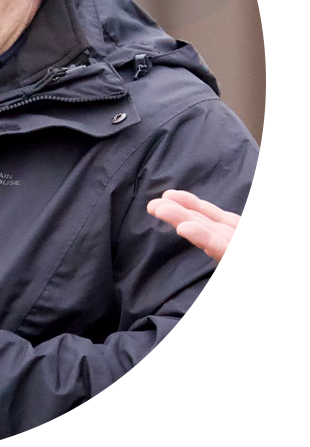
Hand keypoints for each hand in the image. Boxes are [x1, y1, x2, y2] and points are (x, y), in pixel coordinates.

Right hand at [147, 174, 267, 293]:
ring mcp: (255, 264)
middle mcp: (249, 251)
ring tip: (160, 210)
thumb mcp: (293, 213)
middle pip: (209, 230)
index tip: (168, 195)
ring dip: (186, 224)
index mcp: (256, 239)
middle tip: (152, 205)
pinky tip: (185, 230)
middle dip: (179, 215)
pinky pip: (233, 259)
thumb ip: (279, 191)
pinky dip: (208, 243)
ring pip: (213, 242)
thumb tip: (265, 170)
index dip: (193, 205)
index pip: (217, 220)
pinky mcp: (264, 276)